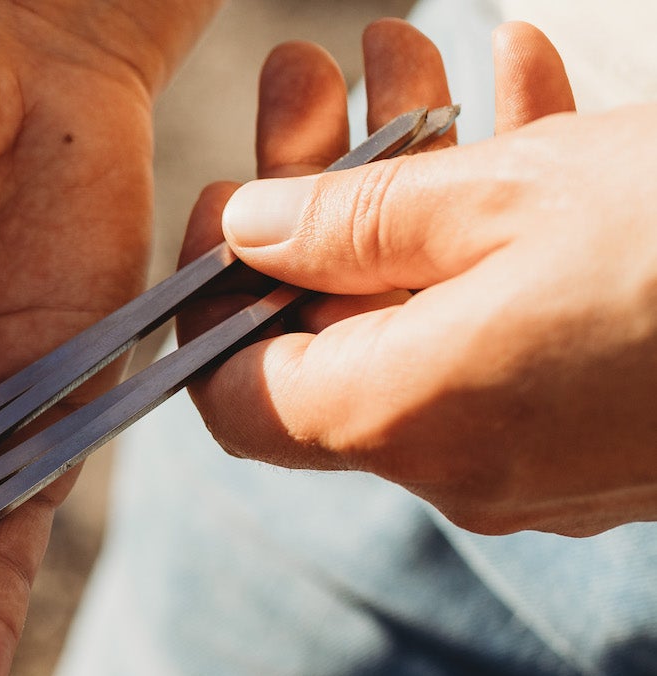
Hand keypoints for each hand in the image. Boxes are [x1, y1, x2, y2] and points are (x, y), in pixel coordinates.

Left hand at [186, 21, 656, 535]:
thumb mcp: (512, 195)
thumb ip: (357, 221)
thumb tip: (244, 231)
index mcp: (403, 424)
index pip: (235, 399)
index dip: (220, 297)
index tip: (233, 195)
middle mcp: (461, 470)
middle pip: (341, 339)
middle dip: (332, 193)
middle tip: (334, 65)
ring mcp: (547, 466)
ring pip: (444, 316)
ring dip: (432, 183)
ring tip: (446, 44)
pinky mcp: (621, 439)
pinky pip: (528, 334)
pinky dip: (515, 232)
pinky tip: (537, 98)